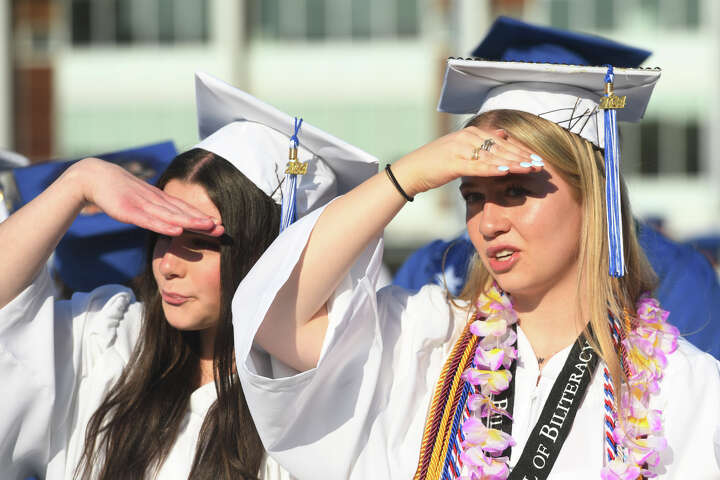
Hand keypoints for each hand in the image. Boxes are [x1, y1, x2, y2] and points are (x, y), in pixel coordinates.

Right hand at [69, 157, 223, 236]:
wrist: (93, 176)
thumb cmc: (118, 190)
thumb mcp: (140, 201)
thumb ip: (155, 210)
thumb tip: (169, 221)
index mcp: (158, 199)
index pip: (184, 209)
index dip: (202, 217)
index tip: (220, 226)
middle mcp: (154, 200)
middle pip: (182, 212)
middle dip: (203, 221)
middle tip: (223, 229)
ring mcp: (142, 205)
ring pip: (170, 216)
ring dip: (190, 222)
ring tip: (208, 227)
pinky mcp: (128, 211)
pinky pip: (149, 220)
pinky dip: (164, 225)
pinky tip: (177, 231)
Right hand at [390, 126, 542, 196]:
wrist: (412, 170)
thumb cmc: (436, 163)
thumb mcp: (460, 148)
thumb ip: (481, 141)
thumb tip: (501, 133)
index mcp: (471, 134)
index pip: (502, 142)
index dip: (521, 150)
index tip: (537, 158)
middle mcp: (468, 138)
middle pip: (501, 148)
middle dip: (522, 157)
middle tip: (540, 165)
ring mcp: (460, 149)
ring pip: (493, 157)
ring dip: (513, 163)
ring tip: (530, 169)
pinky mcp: (454, 162)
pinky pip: (478, 166)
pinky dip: (493, 169)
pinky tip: (507, 172)